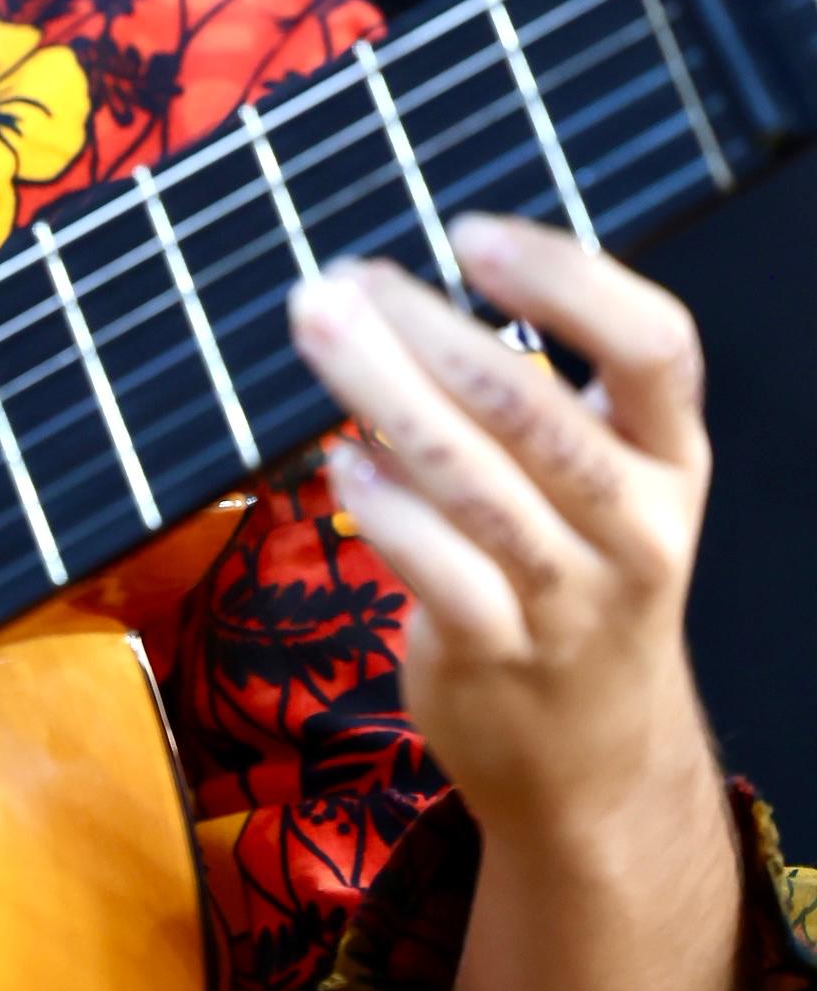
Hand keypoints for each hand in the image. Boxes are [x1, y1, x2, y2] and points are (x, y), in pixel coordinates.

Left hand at [286, 213, 712, 847]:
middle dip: (427, 332)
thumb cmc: (580, 577)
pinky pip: (439, 569)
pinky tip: (339, 461)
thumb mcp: (608, 485)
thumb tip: (391, 296)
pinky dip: (383, 509)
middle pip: (533, 410)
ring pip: (475, 485)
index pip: (655, 345)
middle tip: (342, 280)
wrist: (596, 758)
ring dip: (384, 396)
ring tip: (319, 331)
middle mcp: (638, 523)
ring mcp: (572, 597)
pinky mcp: (500, 654)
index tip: (469, 232)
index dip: (566, 279)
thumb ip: (534, 397)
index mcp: (671, 456)